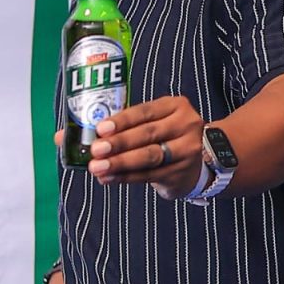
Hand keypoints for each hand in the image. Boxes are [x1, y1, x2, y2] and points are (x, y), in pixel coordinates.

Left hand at [88, 97, 206, 198]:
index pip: (145, 111)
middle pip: (148, 134)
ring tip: (98, 167)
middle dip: (119, 143)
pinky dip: (125, 177)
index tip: (101, 129)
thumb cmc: (165, 137)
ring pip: (149, 156)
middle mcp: (185, 125)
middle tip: (96, 150)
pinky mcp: (181, 172)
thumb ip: (127, 125)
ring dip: (120, 162)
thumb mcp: (153, 121)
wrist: (195, 162)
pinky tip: (108, 178)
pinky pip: (149, 175)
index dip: (122, 121)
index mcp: (175, 106)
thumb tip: (88, 136)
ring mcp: (187, 150)